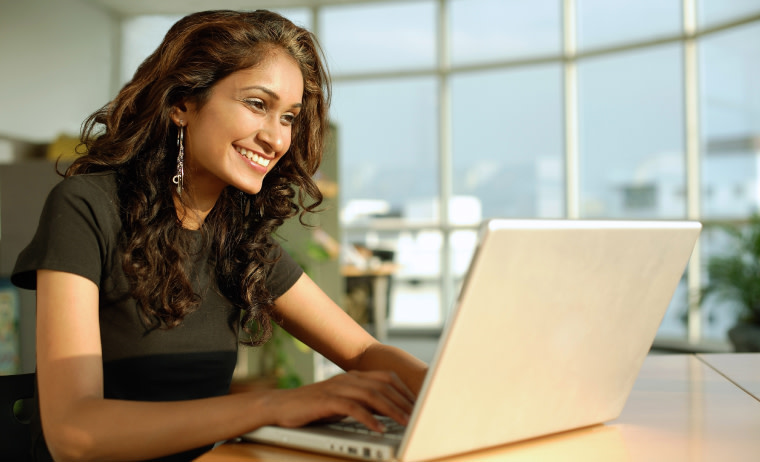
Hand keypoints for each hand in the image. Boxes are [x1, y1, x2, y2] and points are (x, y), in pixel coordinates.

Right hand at [258, 370, 415, 431]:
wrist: (280, 406)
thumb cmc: (313, 407)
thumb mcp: (342, 402)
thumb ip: (363, 402)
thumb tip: (388, 412)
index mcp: (354, 377)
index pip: (387, 378)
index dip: (405, 391)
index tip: (418, 405)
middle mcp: (348, 379)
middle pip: (384, 386)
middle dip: (404, 401)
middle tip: (419, 416)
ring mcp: (337, 388)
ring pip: (372, 395)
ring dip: (392, 410)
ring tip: (406, 423)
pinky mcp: (326, 401)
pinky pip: (352, 408)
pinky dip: (368, 419)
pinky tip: (379, 429)